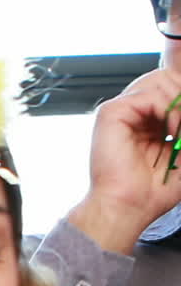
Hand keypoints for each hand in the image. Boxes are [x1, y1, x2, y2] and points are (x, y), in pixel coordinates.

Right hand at [70, 67, 180, 253]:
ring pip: (160, 80)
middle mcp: (132, 112)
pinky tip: (170, 132)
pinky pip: (150, 93)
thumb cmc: (152, 190)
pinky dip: (168, 110)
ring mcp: (121, 110)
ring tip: (178, 132)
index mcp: (147, 120)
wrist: (128, 208)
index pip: (171, 87)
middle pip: (166, 77)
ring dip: (179, 105)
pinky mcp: (111, 112)